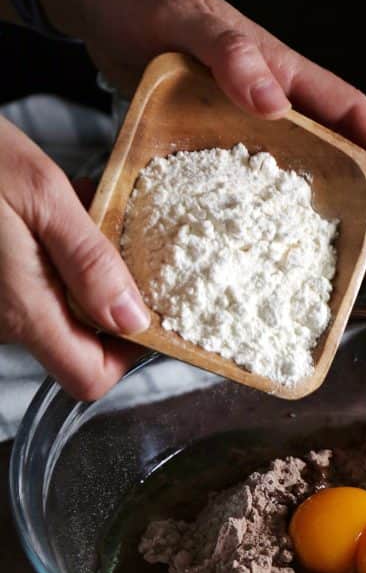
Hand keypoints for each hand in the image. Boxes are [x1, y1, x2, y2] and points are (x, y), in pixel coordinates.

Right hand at [0, 116, 148, 398]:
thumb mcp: (41, 194)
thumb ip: (90, 262)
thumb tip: (132, 319)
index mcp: (23, 310)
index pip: (90, 377)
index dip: (128, 354)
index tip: (145, 310)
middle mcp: (2, 323)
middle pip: (77, 343)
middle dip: (104, 295)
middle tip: (110, 238)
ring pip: (54, 312)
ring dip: (76, 270)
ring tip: (74, 212)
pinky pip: (26, 291)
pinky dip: (48, 259)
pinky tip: (43, 215)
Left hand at [35, 0, 365, 210]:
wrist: (96, 0)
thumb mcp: (185, 21)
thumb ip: (231, 55)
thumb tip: (274, 105)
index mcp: (284, 72)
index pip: (354, 115)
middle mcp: (271, 104)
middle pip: (333, 153)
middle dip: (360, 197)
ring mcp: (242, 125)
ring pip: (290, 174)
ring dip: (306, 213)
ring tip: (313, 261)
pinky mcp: (210, 141)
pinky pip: (241, 183)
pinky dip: (249, 213)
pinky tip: (242, 242)